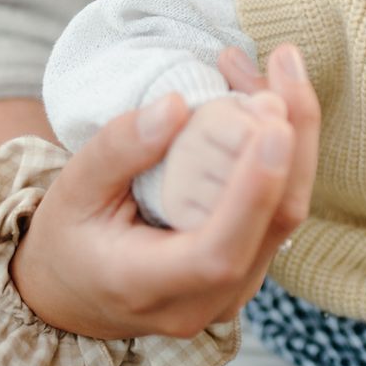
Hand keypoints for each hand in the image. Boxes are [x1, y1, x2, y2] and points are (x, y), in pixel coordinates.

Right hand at [12, 43, 319, 339]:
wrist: (75, 291)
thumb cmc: (70, 238)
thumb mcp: (74, 190)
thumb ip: (120, 149)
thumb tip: (177, 105)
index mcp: (148, 287)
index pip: (219, 253)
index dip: (254, 192)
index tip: (274, 127)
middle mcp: (205, 301)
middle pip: (274, 223)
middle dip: (293, 137)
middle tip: (283, 64)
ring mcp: (235, 290)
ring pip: (287, 211)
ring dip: (294, 134)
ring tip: (278, 67)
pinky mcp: (251, 267)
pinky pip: (280, 208)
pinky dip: (283, 151)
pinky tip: (268, 99)